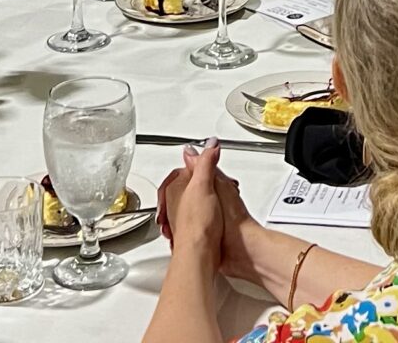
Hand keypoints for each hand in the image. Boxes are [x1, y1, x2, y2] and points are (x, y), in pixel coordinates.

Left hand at [155, 143, 231, 268]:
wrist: (200, 254)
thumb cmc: (199, 224)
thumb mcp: (204, 185)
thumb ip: (206, 163)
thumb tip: (210, 144)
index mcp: (174, 188)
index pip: (187, 168)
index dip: (204, 166)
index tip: (215, 166)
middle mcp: (174, 202)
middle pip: (192, 184)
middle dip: (208, 182)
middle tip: (223, 183)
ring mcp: (182, 217)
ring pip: (196, 200)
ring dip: (211, 198)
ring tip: (223, 199)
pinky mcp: (191, 230)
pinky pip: (200, 214)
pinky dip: (211, 212)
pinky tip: (218, 216)